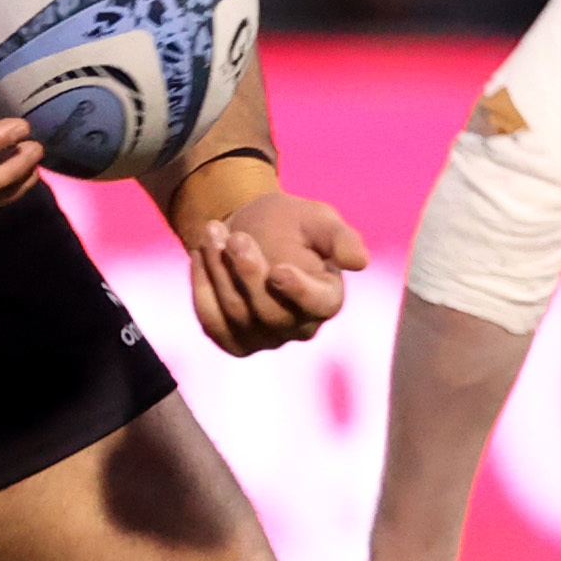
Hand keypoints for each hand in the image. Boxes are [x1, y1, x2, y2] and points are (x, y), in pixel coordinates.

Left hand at [187, 183, 364, 356]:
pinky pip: (212, 322)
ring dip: (219, 272)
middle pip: (270, 313)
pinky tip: (200, 256)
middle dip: (248, 273)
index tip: (278, 270)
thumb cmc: (290, 223)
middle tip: (233, 236)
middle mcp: (300, 327)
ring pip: (237, 314)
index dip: (298, 291)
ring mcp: (266, 339)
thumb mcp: (316, 219)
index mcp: (328, 298)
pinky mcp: (234, 341)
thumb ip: (337, 238)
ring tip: (212, 232)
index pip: (319, 305)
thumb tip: (360, 261)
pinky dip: (202, 288)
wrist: (248, 228)